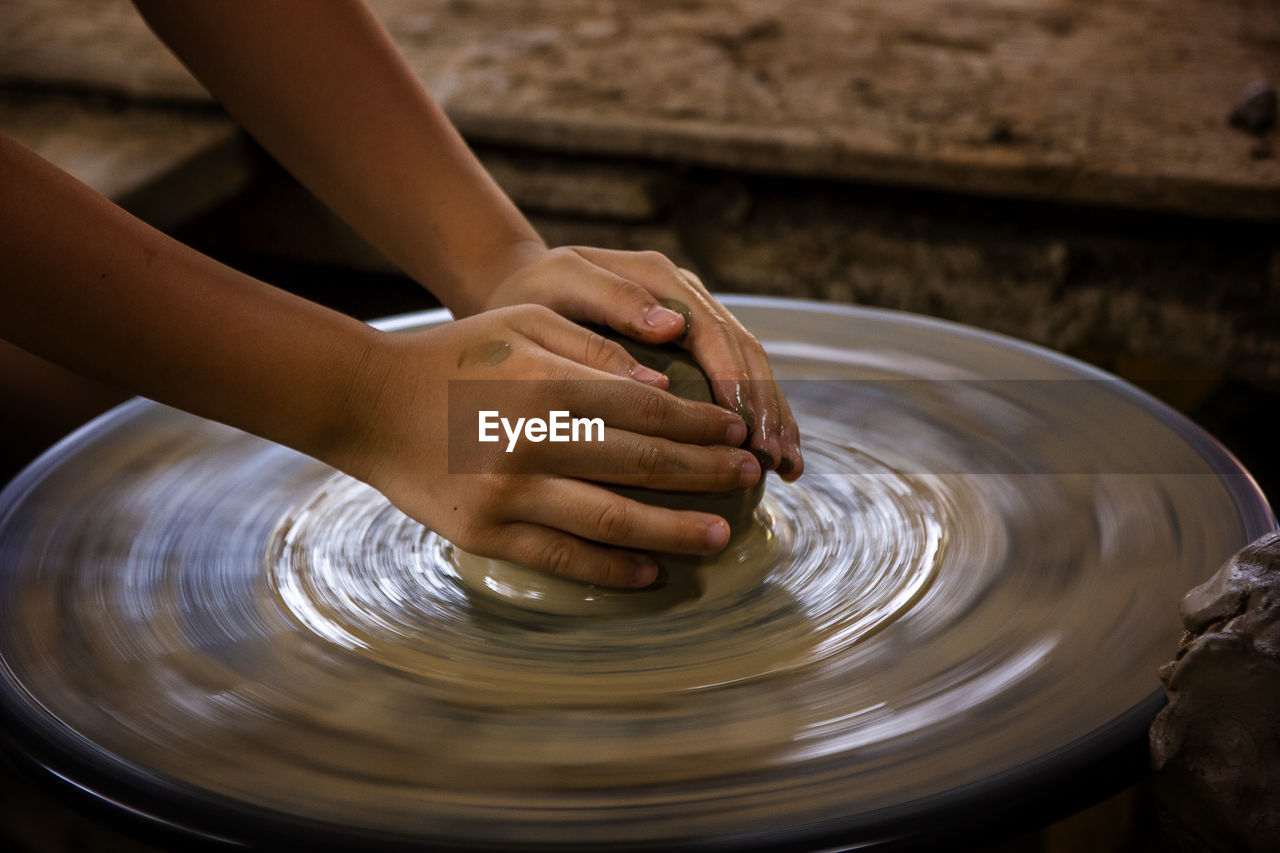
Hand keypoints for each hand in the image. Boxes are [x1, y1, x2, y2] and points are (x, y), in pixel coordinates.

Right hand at [337, 305, 758, 587]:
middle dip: (706, 472)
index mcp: (548, 383)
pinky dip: (614, 567)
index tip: (736, 431)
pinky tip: (653, 570)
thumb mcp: (523, 325)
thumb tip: (664, 382)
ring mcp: (508, 494)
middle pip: (642, 462)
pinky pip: (565, 557)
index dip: (701, 423)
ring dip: (676, 528)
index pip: (647, 407)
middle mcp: (532, 441)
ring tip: (720, 535)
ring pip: (613, 518)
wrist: (367, 404)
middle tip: (747, 478)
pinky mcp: (486, 535)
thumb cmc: (454, 357)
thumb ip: (594, 347)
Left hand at [476, 246, 803, 479]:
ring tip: (787, 467)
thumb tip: (674, 326)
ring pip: (747, 368)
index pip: (715, 335)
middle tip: (779, 462)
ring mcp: (691, 320)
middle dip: (766, 409)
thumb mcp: (560, 285)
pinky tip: (766, 457)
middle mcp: (685, 296)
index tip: (747, 435)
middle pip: (743, 354)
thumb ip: (611, 298)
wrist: (515, 290)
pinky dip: (752, 417)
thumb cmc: (529, 295)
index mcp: (660, 281)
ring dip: (770, 417)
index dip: (738, 385)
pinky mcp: (687, 347)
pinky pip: (730, 381)